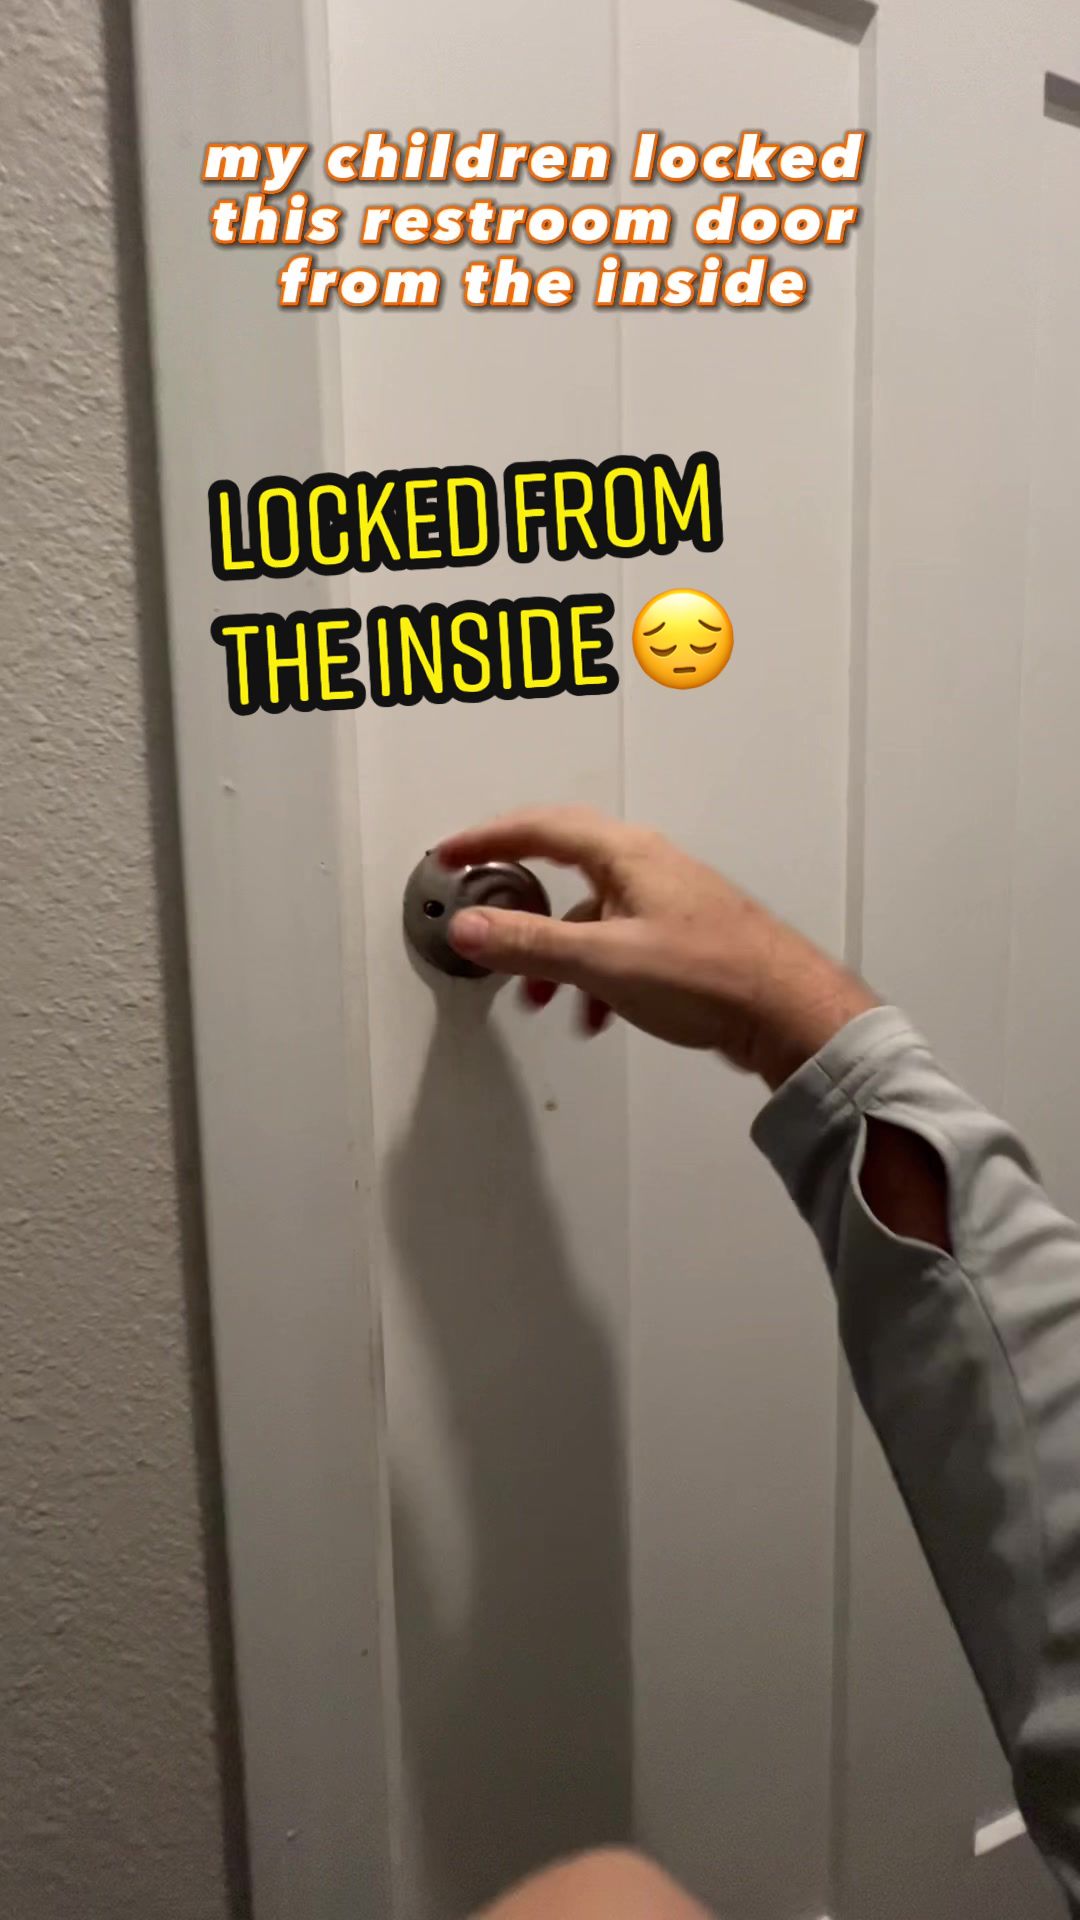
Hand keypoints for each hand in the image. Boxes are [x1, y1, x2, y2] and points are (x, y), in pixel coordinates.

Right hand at [437, 806, 877, 1088]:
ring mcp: (667, 903)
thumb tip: (471, 927)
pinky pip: (617, 945)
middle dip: (518, 901)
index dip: (489, 838)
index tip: (454, 853)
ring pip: (590, 916)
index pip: (541, 827)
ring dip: (556, 954)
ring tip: (539, 994)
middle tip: (483, 912)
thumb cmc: (714, 975)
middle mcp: (648, 868)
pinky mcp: (682, 940)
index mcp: (627, 854)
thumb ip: (529, 944)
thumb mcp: (602, 960)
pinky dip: (592, 975)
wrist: (787, 1012)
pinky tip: (593, 1012)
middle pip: (563, 866)